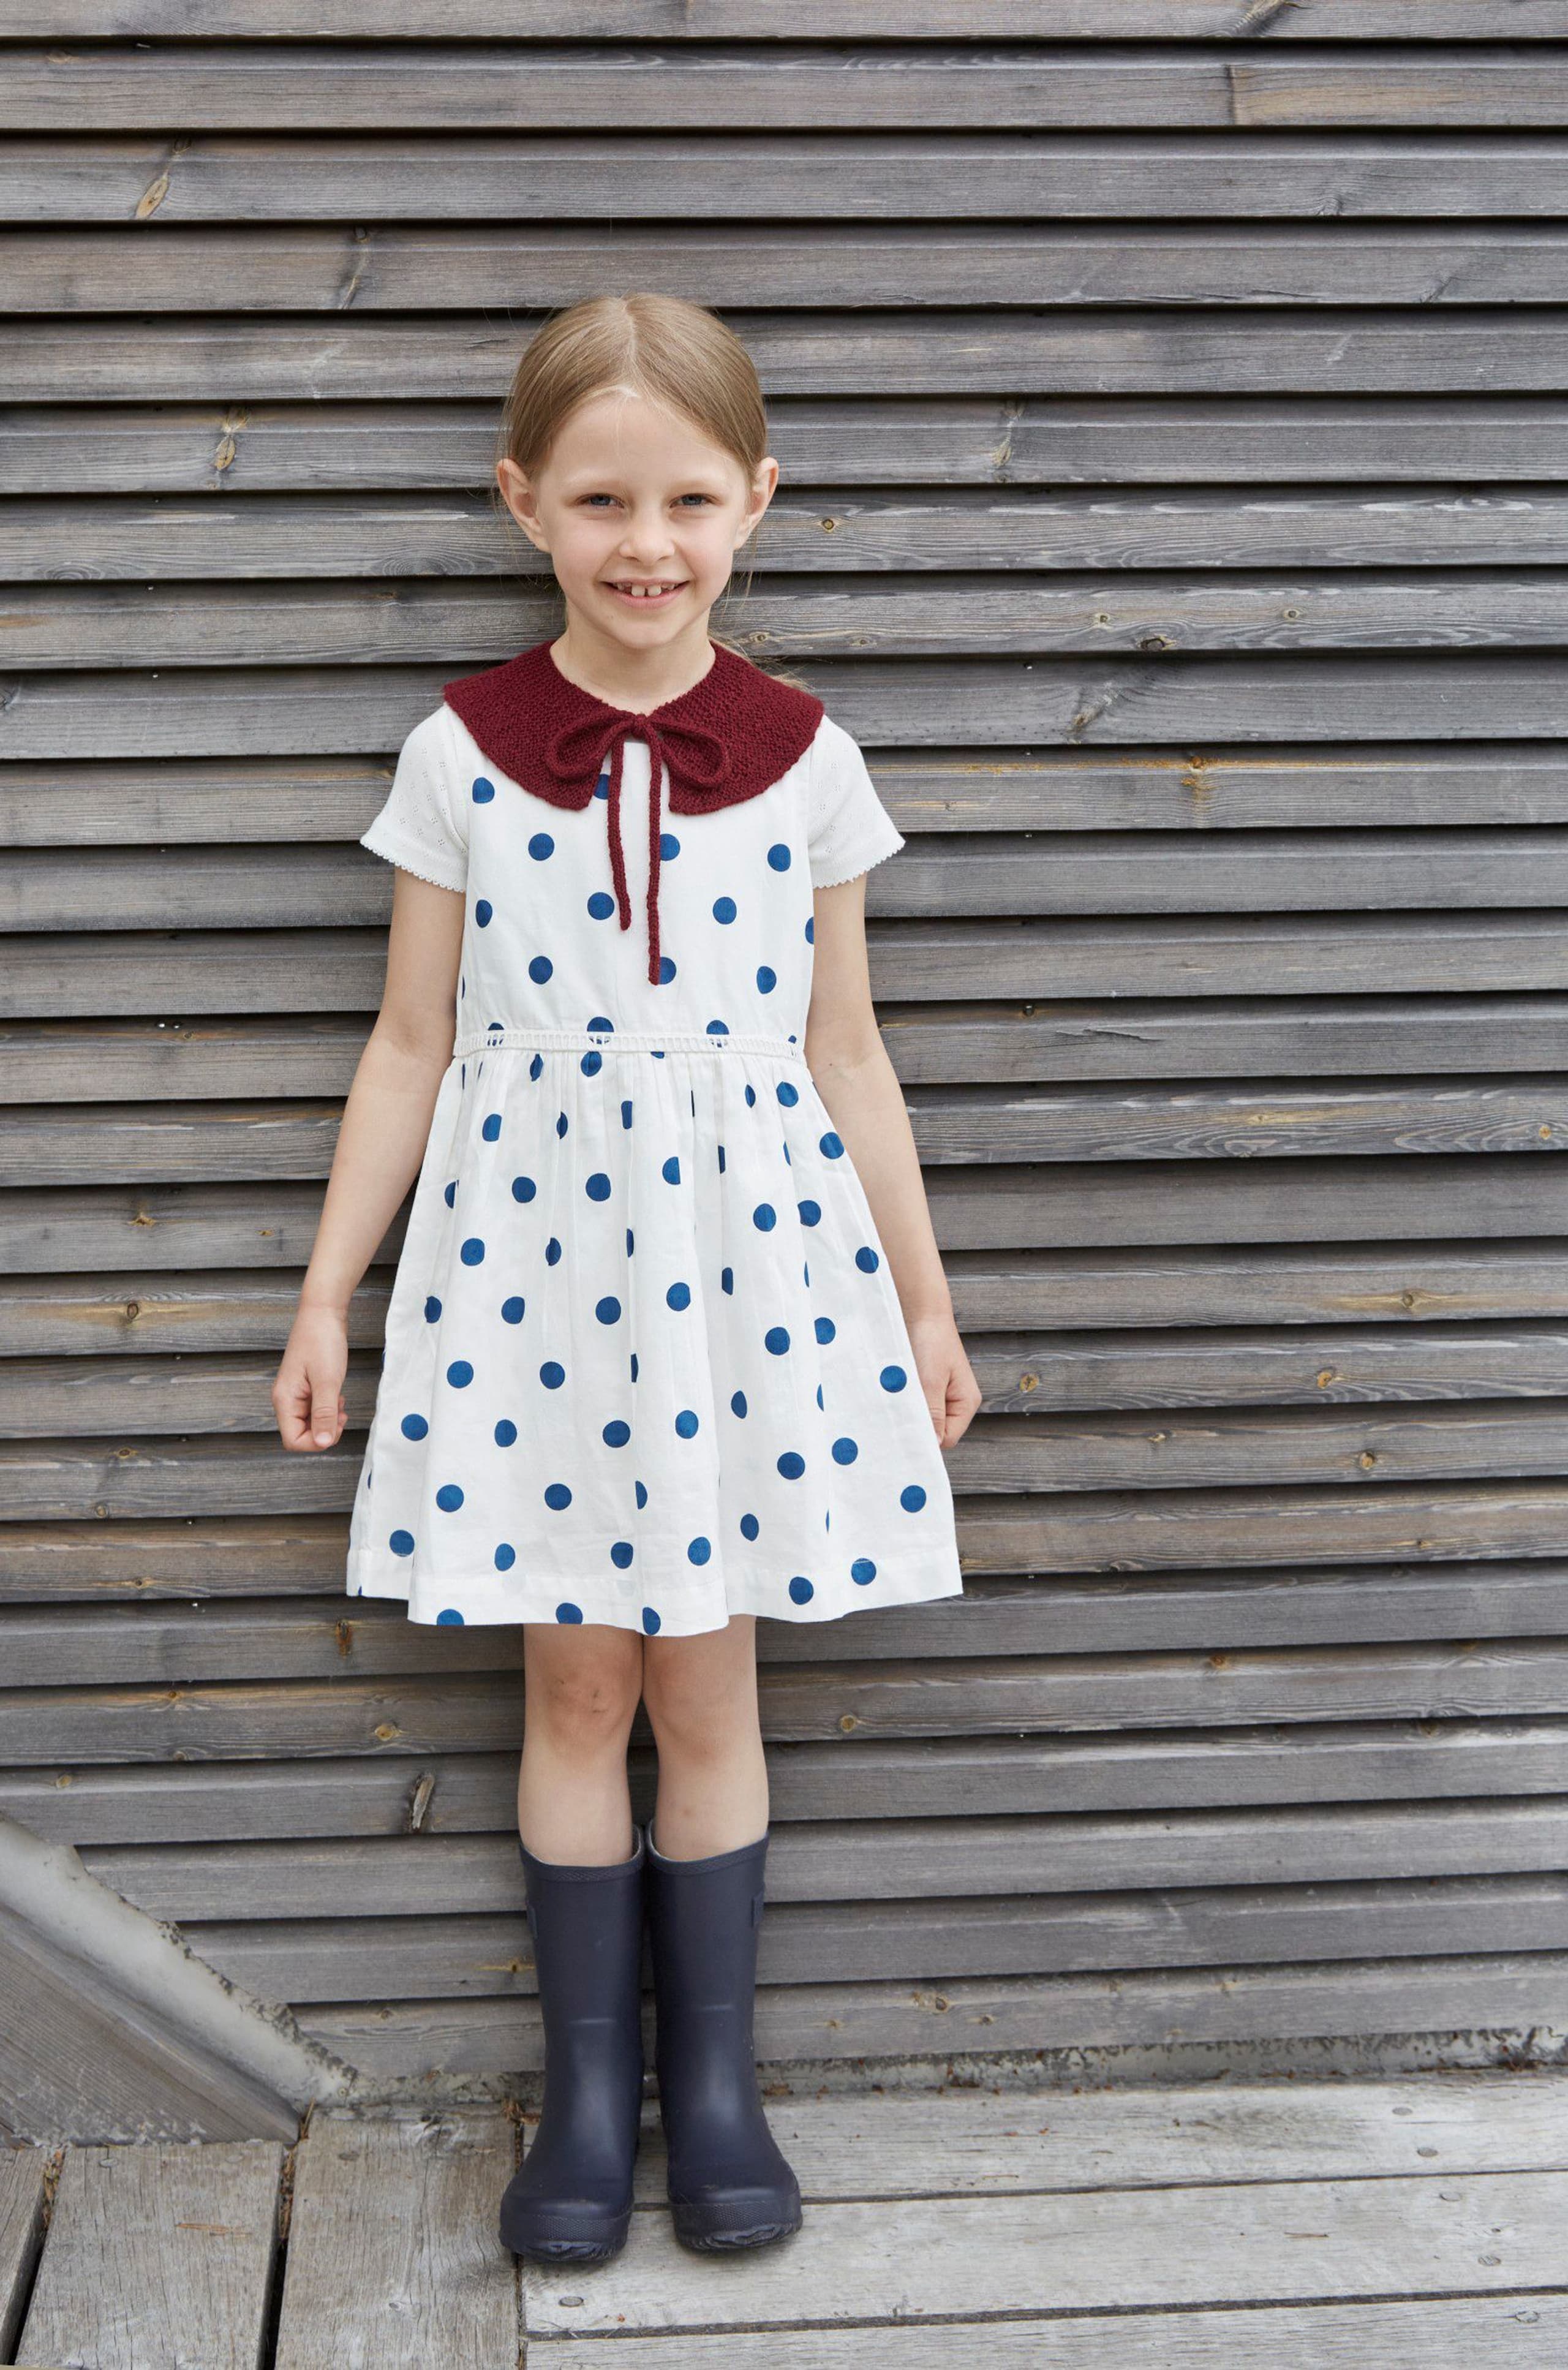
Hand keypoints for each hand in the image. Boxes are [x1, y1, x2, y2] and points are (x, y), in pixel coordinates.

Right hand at [272, 1304, 348, 1450]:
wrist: (323, 1313)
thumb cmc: (322, 1341)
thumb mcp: (327, 1381)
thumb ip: (324, 1414)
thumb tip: (322, 1443)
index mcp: (284, 1400)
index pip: (293, 1440)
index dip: (316, 1442)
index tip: (335, 1427)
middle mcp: (286, 1399)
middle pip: (301, 1434)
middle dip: (323, 1430)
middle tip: (340, 1413)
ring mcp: (295, 1394)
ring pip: (309, 1423)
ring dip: (327, 1419)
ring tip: (339, 1403)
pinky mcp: (305, 1387)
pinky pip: (314, 1410)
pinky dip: (328, 1408)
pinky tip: (337, 1396)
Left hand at [905, 1311, 982, 1449]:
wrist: (920, 1311)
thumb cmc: (930, 1340)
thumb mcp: (931, 1381)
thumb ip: (933, 1414)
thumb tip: (933, 1445)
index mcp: (966, 1402)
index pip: (947, 1439)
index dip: (927, 1440)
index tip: (904, 1434)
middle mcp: (957, 1401)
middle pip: (936, 1431)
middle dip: (917, 1425)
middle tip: (897, 1418)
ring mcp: (942, 1394)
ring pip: (924, 1418)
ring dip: (909, 1412)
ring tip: (897, 1398)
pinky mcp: (928, 1386)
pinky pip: (916, 1404)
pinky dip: (905, 1401)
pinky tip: (895, 1392)